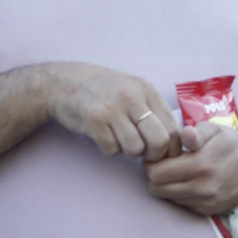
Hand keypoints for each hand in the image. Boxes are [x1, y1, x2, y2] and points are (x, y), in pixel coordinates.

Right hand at [40, 62, 180, 161]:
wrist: (62, 82)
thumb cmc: (103, 91)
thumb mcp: (133, 90)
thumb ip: (153, 111)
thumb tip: (175, 142)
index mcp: (146, 91)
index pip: (173, 128)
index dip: (171, 148)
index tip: (162, 153)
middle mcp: (132, 98)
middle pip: (159, 141)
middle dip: (153, 155)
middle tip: (143, 153)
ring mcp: (112, 109)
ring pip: (135, 149)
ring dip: (128, 152)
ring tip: (120, 140)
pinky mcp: (94, 121)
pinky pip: (112, 149)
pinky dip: (109, 149)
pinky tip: (103, 137)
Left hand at [145, 122, 237, 215]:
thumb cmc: (233, 144)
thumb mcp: (215, 130)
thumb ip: (195, 132)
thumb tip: (184, 135)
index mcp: (201, 166)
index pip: (156, 173)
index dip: (151, 162)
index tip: (159, 155)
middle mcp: (203, 188)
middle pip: (157, 189)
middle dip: (155, 175)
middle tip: (165, 164)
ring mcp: (206, 202)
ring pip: (168, 197)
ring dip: (168, 185)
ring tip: (179, 172)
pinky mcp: (210, 211)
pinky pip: (183, 204)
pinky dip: (181, 194)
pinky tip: (191, 182)